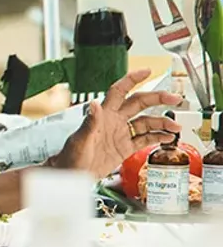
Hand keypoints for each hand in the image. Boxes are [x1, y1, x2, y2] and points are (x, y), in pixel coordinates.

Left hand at [49, 70, 182, 177]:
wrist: (71, 176)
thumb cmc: (69, 157)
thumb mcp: (79, 140)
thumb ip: (89, 123)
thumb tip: (94, 104)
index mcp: (103, 115)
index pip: (119, 91)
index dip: (132, 79)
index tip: (147, 70)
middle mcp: (114, 121)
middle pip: (139, 103)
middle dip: (158, 99)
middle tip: (175, 98)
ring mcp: (120, 134)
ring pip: (146, 122)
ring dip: (162, 122)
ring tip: (176, 126)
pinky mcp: (124, 148)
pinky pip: (145, 139)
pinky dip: (158, 137)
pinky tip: (168, 137)